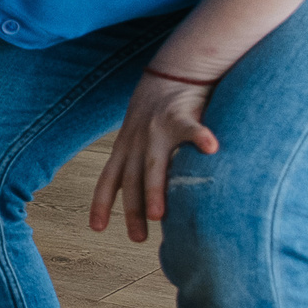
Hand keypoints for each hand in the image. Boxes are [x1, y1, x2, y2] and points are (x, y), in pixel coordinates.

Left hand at [89, 70, 221, 241]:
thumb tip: (152, 203)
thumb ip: (145, 164)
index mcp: (125, 148)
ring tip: (159, 215)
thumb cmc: (160, 112)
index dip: (101, 203)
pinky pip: (191, 128)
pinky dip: (200, 137)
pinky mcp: (181, 113)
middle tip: (137, 238)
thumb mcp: (142, 136)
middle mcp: (137, 141)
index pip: (108, 179)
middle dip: (132, 210)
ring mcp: (157, 129)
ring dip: (154, 190)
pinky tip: (211, 148)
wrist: (172, 69)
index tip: (96, 228)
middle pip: (132, 181)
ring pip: (154, 164)